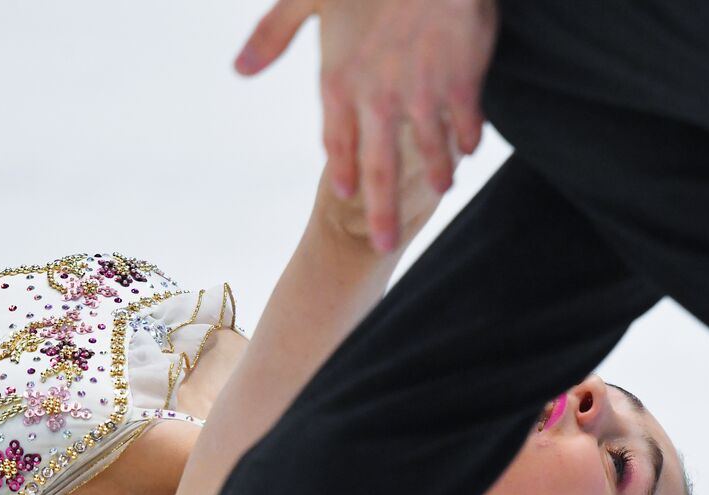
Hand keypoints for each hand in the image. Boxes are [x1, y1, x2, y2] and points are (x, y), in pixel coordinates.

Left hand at [235, 0, 498, 252]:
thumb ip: (273, 35)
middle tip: (386, 245)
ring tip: (444, 189)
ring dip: (439, 175)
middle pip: (379, 170)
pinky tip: (469, 148)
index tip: (347, 197)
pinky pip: (464, 128)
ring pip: (430, 153)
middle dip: (382, 213)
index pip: (339, 144)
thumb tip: (240, 69)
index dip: (345, 174)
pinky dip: (467, 141)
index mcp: (339, 83)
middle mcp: (377, 99)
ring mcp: (420, 96)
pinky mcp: (460, 86)